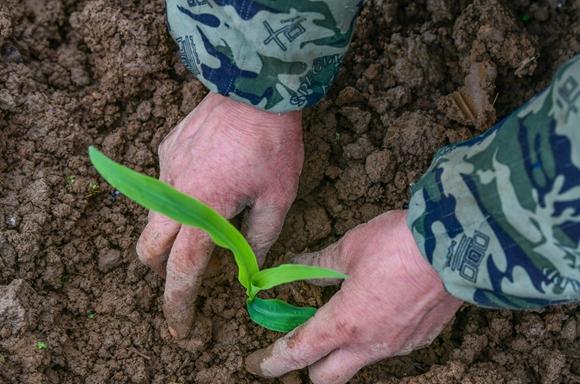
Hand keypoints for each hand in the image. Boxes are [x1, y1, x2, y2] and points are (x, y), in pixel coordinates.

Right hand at [136, 93, 303, 338]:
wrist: (256, 87)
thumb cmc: (273, 144)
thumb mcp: (278, 198)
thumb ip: (260, 239)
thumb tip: (250, 267)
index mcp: (203, 211)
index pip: (181, 270)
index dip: (179, 303)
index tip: (180, 327)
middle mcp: (174, 193)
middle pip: (150, 250)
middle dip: (165, 270)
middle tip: (193, 269)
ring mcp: (165, 169)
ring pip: (154, 217)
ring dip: (173, 231)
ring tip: (210, 215)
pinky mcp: (167, 148)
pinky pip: (165, 183)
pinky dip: (180, 195)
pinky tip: (210, 176)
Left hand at [245, 210, 461, 383]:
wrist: (460, 247)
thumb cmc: (400, 245)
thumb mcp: (350, 248)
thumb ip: (320, 264)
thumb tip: (299, 266)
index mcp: (346, 323)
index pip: (299, 352)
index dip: (273, 361)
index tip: (258, 363)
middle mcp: (371, 345)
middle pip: (327, 378)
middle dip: (308, 366)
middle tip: (302, 341)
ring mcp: (399, 346)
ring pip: (360, 361)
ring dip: (345, 347)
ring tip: (348, 312)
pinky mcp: (422, 338)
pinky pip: (389, 346)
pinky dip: (375, 334)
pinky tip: (382, 305)